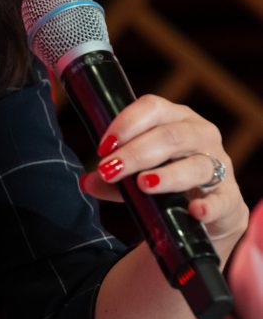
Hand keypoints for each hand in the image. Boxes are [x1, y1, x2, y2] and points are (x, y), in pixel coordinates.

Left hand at [80, 94, 248, 255]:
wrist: (205, 210)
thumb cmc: (166, 179)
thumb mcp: (136, 174)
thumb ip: (112, 179)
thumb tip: (87, 182)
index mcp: (175, 118)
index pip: (152, 108)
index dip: (126, 124)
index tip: (103, 147)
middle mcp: (200, 135)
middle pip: (170, 136)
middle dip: (136, 153)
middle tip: (109, 169)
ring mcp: (219, 165)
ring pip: (196, 165)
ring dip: (168, 175)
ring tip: (143, 184)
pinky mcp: (230, 198)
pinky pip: (222, 200)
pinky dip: (208, 206)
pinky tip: (193, 211)